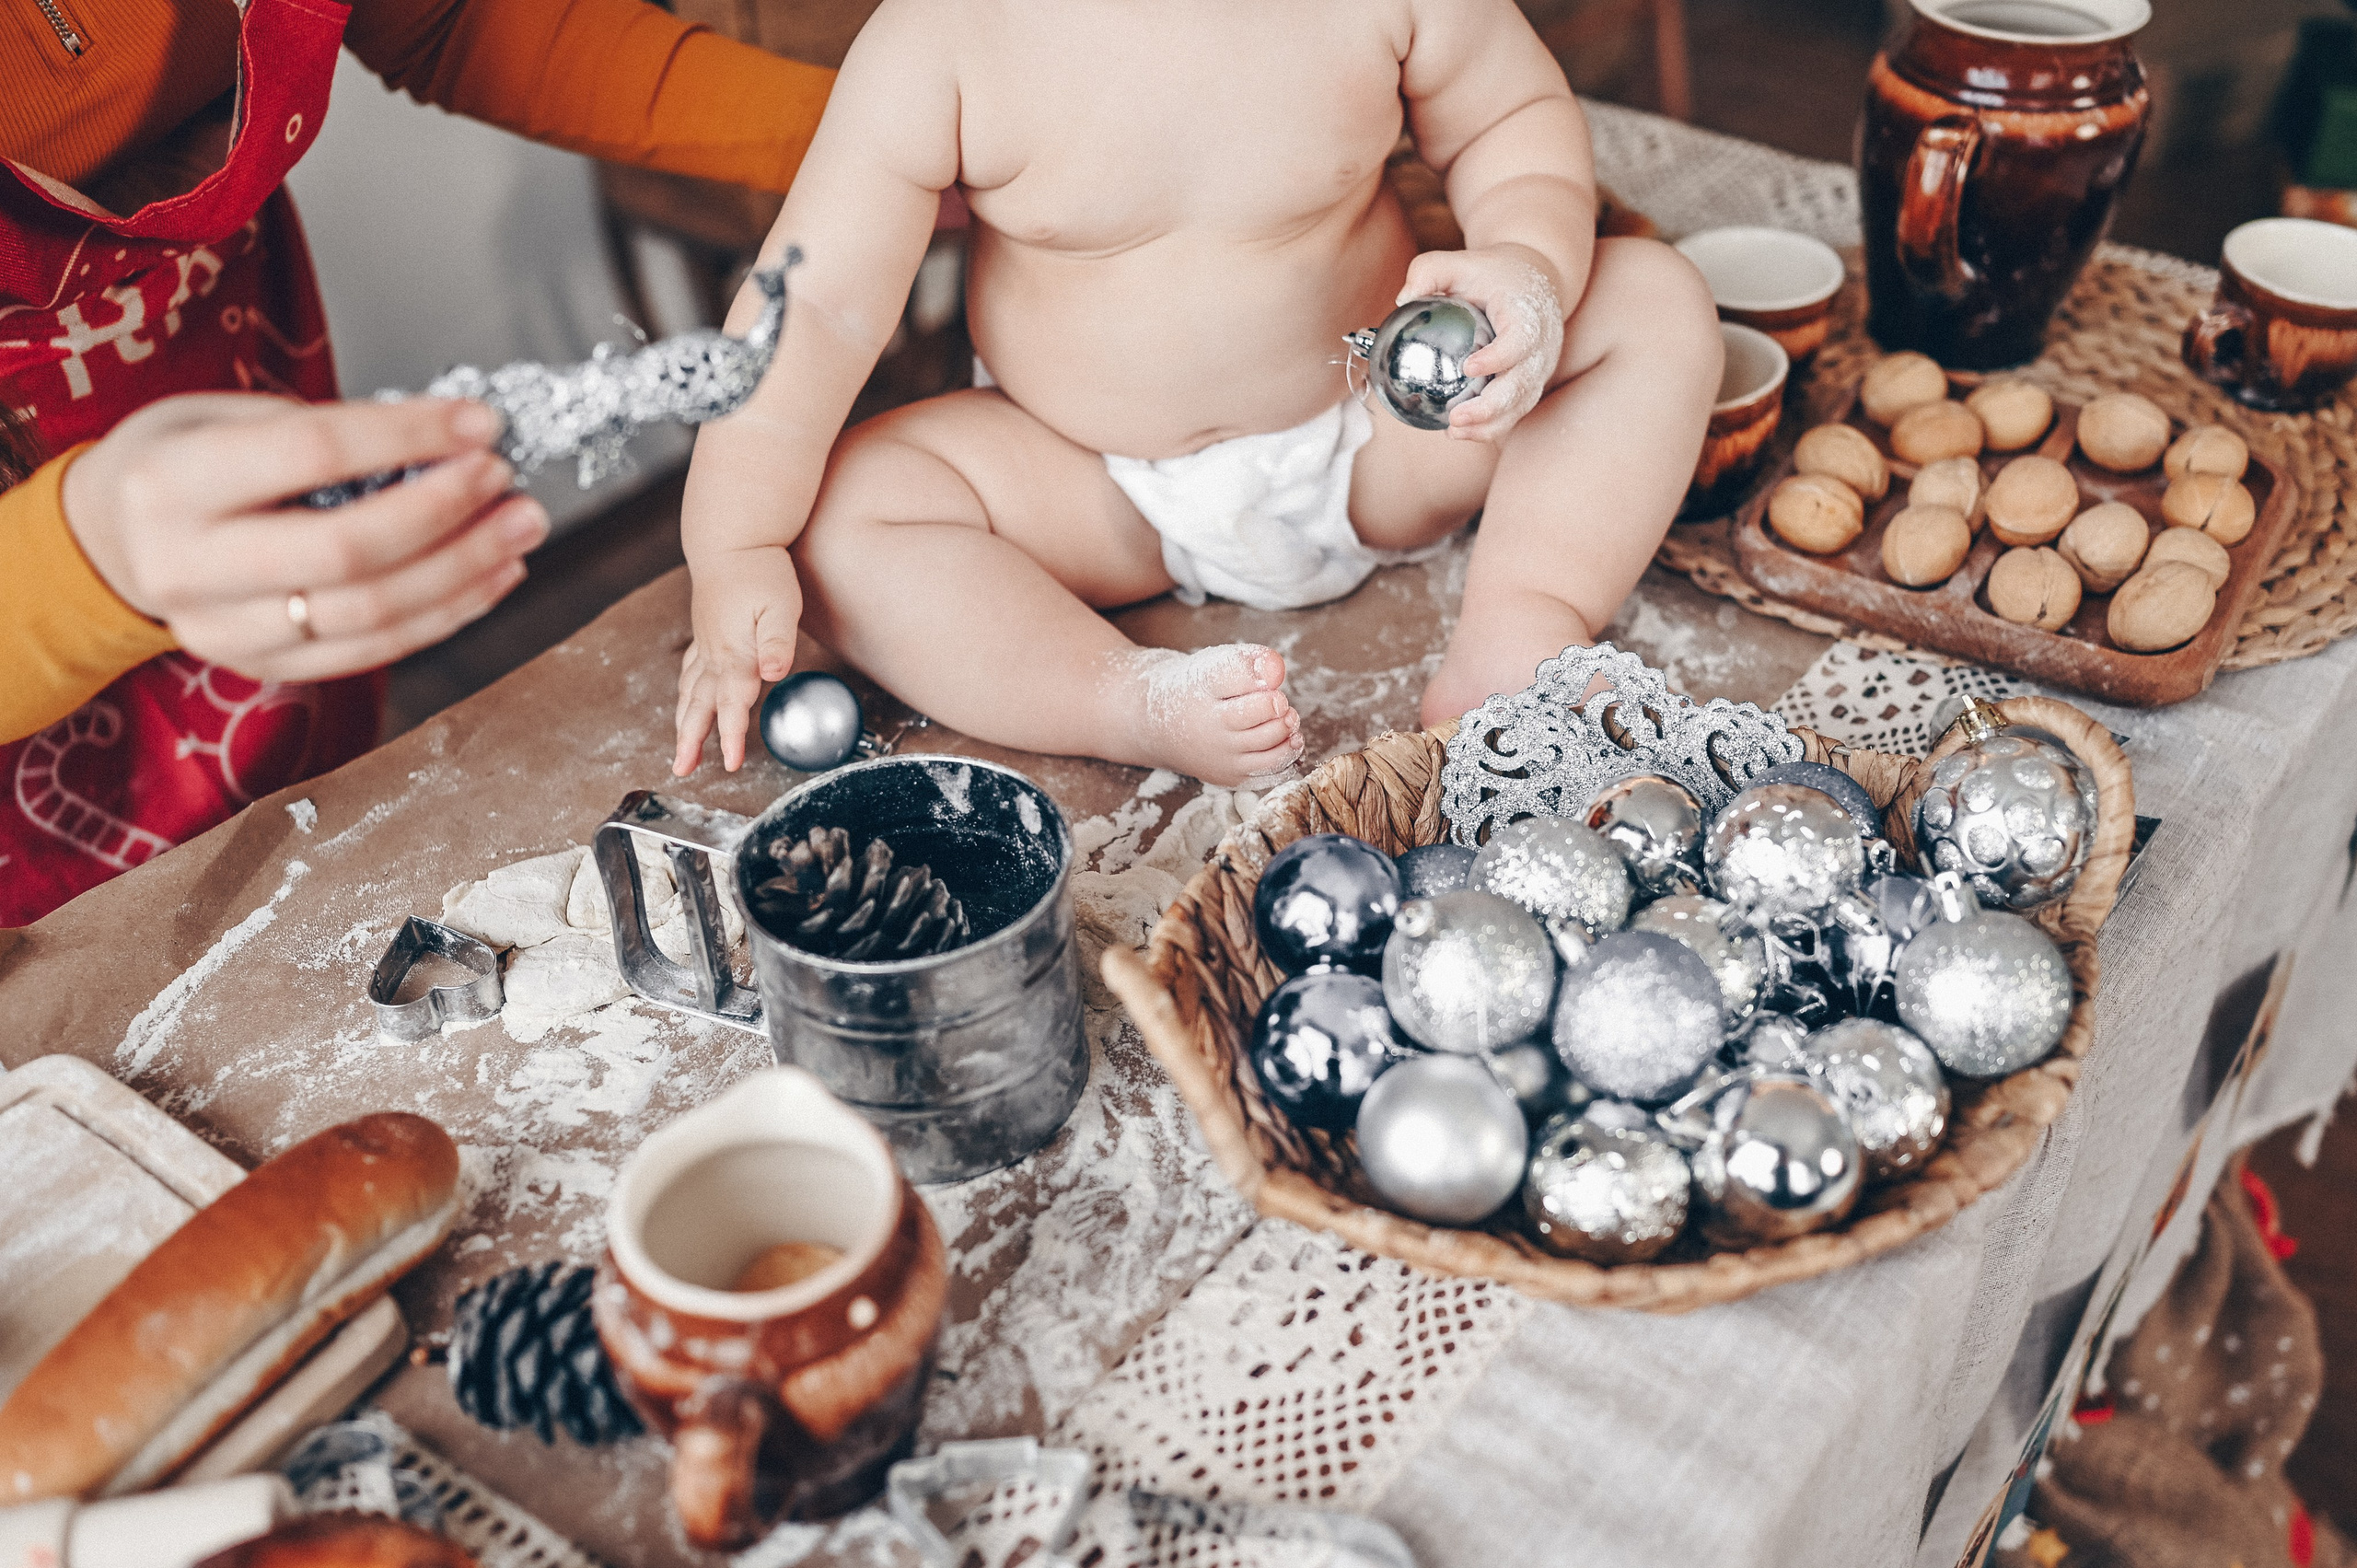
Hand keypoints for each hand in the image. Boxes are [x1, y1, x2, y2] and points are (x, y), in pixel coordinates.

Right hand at [61, 392, 546, 680]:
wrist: (112, 542)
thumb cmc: (182, 464)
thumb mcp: (224, 416)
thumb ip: (325, 432)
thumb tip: (449, 442)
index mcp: (172, 483)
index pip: (312, 454)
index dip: (408, 435)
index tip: (478, 422)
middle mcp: (188, 566)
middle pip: (347, 551)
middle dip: (445, 513)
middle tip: (504, 481)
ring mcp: (221, 631)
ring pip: (368, 615)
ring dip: (463, 571)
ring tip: (518, 529)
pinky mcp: (261, 669)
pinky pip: (372, 652)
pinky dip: (444, 615)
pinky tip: (489, 577)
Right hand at [673, 545, 804, 774]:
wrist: (731, 539)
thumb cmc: (760, 571)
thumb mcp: (781, 606)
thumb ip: (778, 643)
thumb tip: (774, 674)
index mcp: (734, 653)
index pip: (732, 704)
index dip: (732, 737)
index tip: (732, 764)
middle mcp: (714, 653)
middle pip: (699, 706)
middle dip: (690, 741)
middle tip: (681, 770)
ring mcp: (705, 644)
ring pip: (689, 692)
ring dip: (684, 723)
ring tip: (682, 749)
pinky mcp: (704, 634)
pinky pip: (689, 673)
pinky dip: (685, 696)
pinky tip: (686, 704)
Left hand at [1396, 244, 1566, 443]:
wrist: (1535, 277)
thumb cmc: (1491, 273)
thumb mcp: (1459, 261)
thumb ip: (1428, 271)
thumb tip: (1402, 300)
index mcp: (1527, 311)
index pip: (1521, 339)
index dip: (1499, 357)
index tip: (1469, 368)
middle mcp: (1541, 343)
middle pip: (1522, 382)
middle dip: (1491, 406)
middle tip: (1455, 418)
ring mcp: (1540, 367)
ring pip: (1520, 403)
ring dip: (1489, 423)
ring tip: (1453, 431)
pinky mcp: (1532, 382)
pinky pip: (1516, 410)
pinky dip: (1491, 426)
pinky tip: (1460, 432)